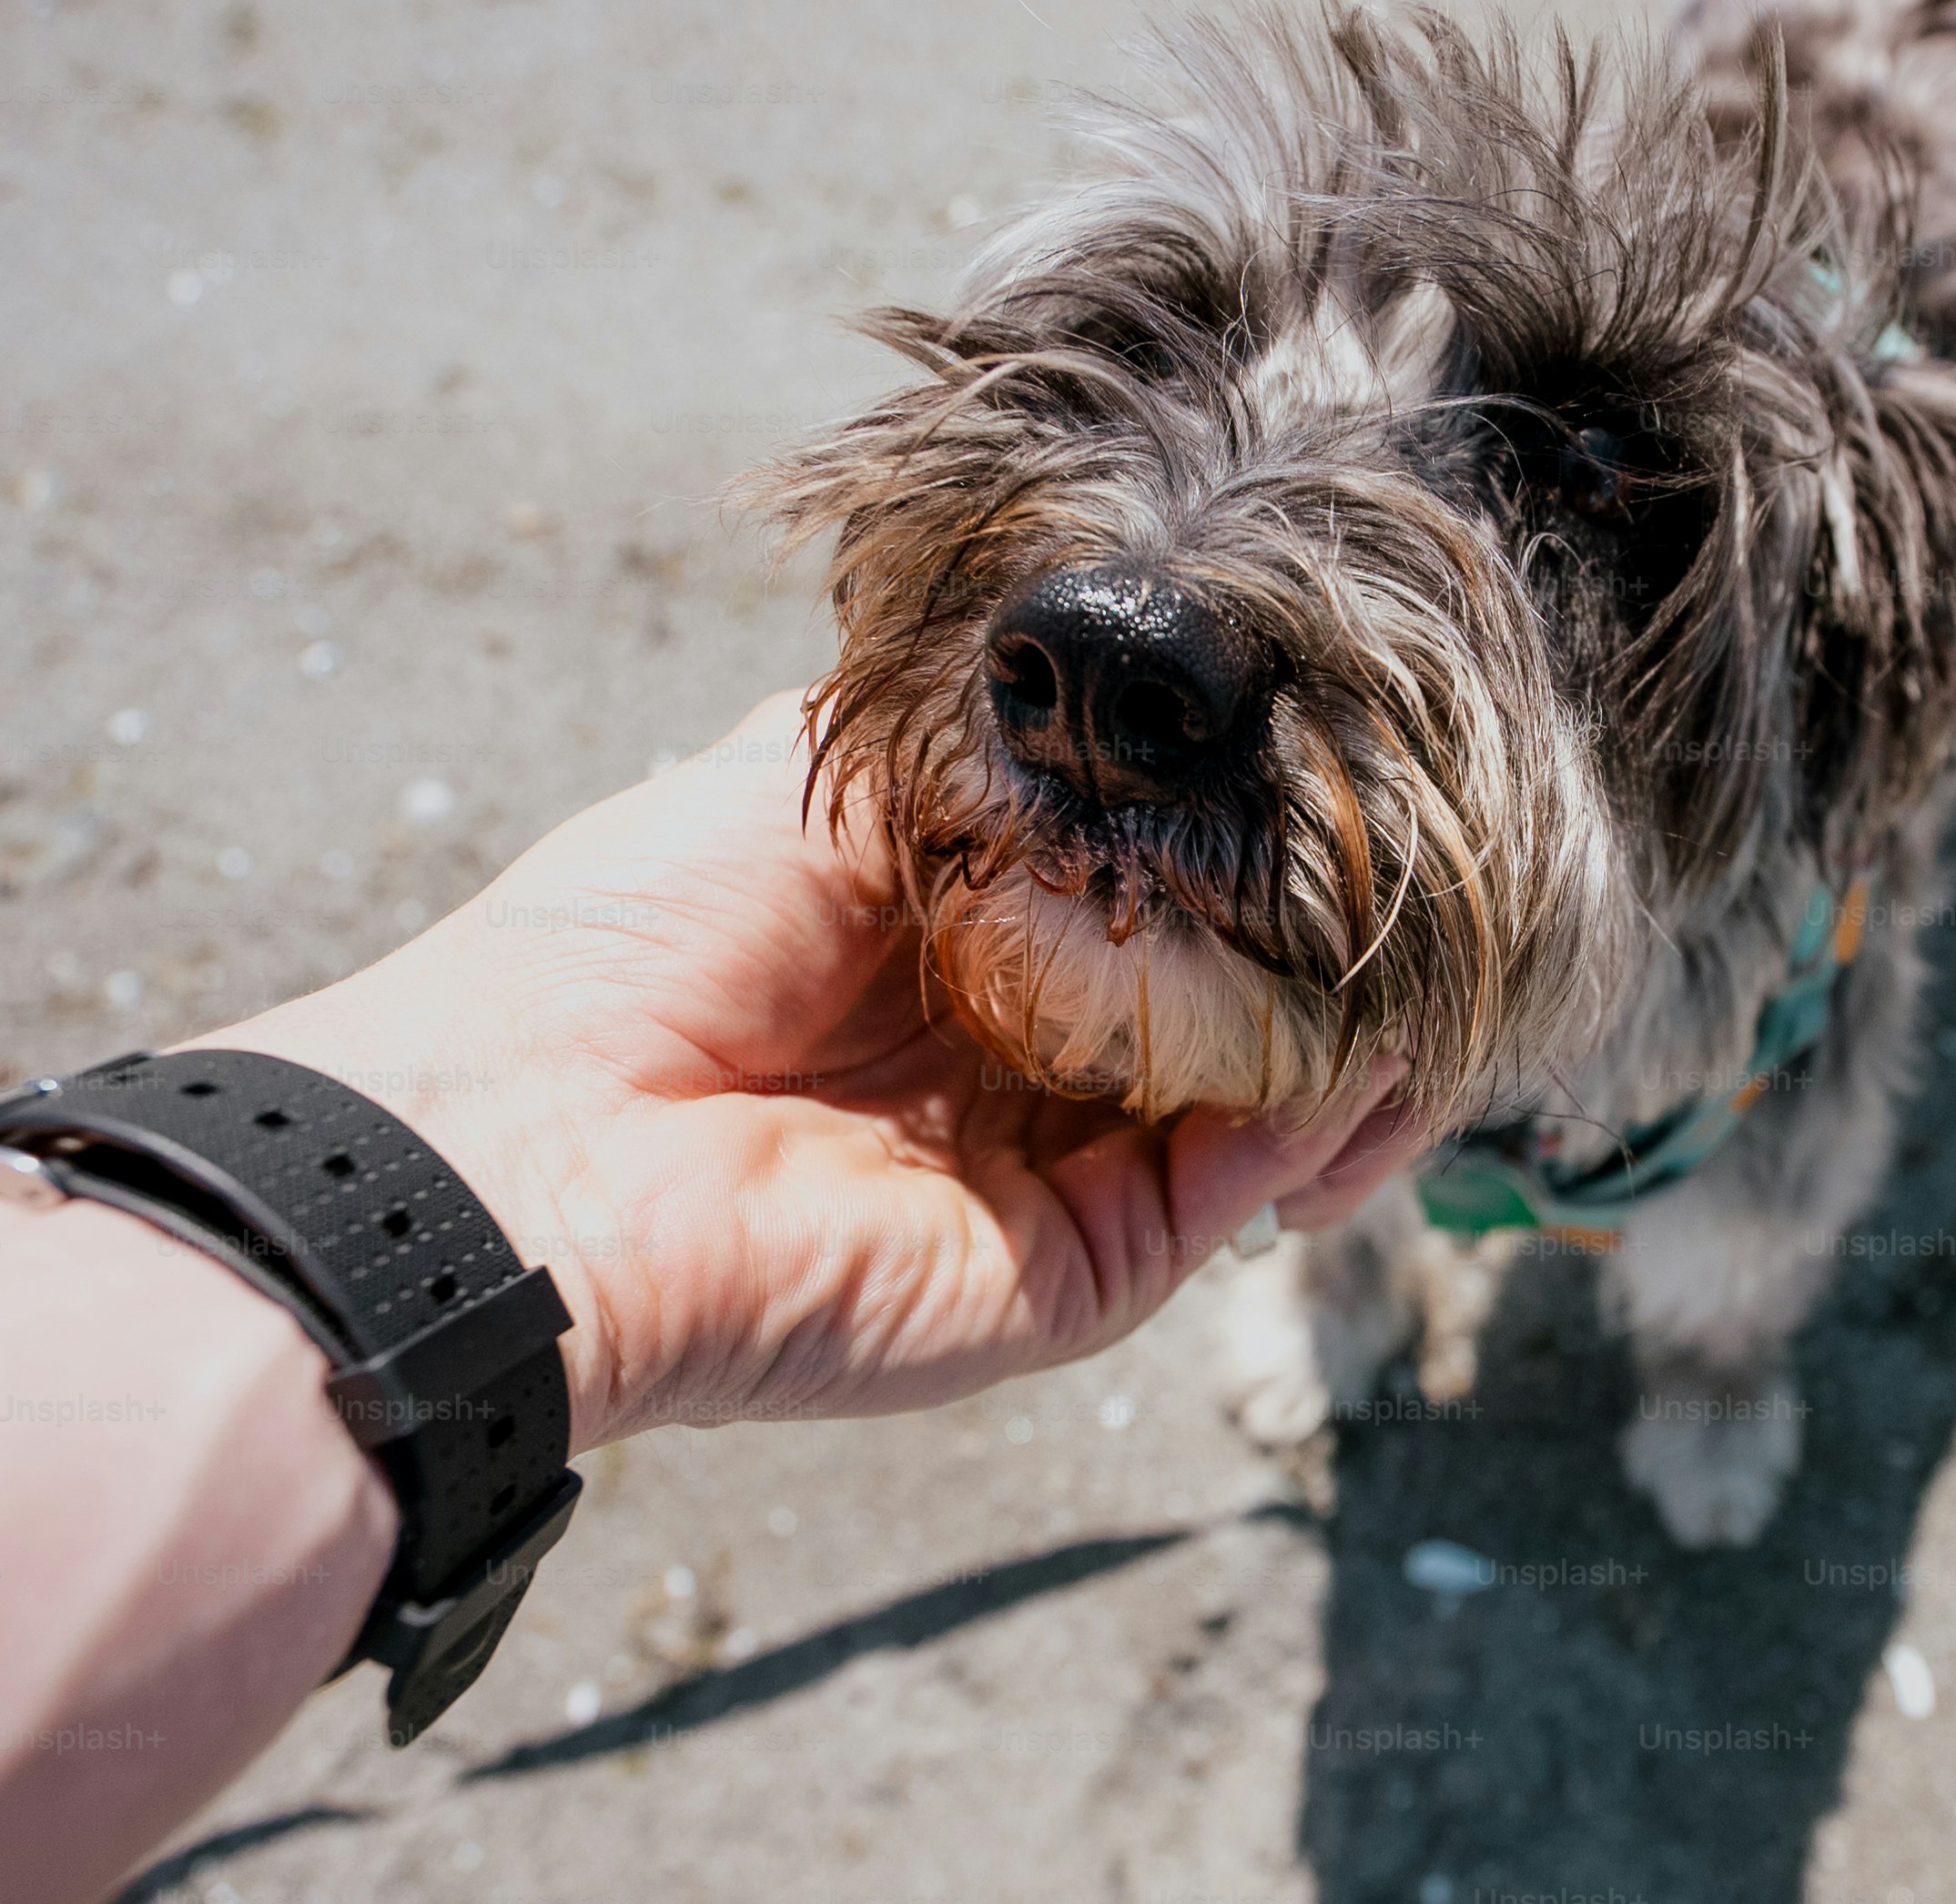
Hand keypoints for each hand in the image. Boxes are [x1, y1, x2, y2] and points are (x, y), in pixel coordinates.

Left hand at [197, 695, 1434, 1447]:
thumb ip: (979, 737)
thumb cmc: (635, 932)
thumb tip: (1123, 676)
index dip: (1238, 839)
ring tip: (1422, 952)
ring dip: (1350, 1035)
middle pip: (1216, 1005)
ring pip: (1251, 1108)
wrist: (533, 1139)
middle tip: (1421, 868)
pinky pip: (1222, 1195)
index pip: (1138, 894)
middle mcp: (1008, 1063)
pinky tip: (1353, 1034)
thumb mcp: (812, 765)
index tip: (1336, 766)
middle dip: (1321, 941)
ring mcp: (1042, 1178)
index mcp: (945, 945)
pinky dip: (1305, 1121)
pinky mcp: (1067, 1279)